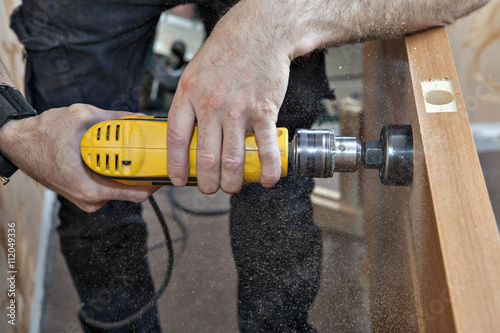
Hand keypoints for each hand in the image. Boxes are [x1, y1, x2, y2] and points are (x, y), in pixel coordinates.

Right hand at [0, 104, 158, 211]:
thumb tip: (139, 117)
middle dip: (142, 171)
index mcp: (91, 189)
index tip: (165, 168)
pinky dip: (114, 170)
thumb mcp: (82, 117)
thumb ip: (115, 118)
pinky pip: (108, 184)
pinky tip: (114, 156)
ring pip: (119, 186)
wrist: (17, 141)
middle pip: (130, 190)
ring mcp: (86, 198)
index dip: (156, 181)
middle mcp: (90, 199)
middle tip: (151, 153)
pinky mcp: (84, 192)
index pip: (137, 194)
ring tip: (131, 151)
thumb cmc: (42, 134)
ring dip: (127, 170)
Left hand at [166, 1, 293, 193]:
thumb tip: (190, 132)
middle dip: (208, 182)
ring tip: (233, 186)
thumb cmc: (227, 51)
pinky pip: (266, 148)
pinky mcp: (263, 111)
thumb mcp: (195, 72)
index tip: (178, 179)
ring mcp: (238, 110)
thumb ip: (190, 102)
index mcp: (189, 95)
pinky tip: (268, 179)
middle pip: (206, 158)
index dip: (176, 165)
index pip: (176, 138)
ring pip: (232, 160)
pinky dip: (268, 169)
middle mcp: (211, 105)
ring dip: (233, 181)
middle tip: (211, 188)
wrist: (259, 32)